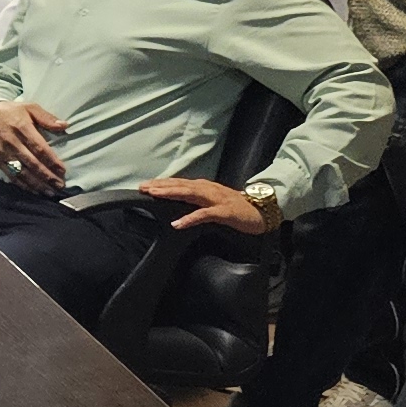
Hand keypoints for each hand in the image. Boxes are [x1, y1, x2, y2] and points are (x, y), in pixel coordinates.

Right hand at [0, 101, 68, 190]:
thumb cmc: (12, 112)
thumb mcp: (29, 107)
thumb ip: (46, 117)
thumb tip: (64, 125)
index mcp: (22, 128)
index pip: (39, 148)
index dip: (51, 161)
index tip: (63, 170)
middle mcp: (12, 142)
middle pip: (32, 163)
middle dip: (47, 176)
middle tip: (60, 185)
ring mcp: (4, 153)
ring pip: (22, 173)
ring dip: (37, 184)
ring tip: (50, 191)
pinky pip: (11, 176)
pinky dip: (23, 185)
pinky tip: (34, 190)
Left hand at [138, 177, 267, 233]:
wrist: (262, 211)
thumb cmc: (237, 208)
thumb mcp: (214, 203)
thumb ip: (198, 201)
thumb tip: (180, 203)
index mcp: (205, 188)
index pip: (179, 183)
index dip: (162, 183)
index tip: (145, 185)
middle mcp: (208, 189)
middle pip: (180, 185)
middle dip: (161, 186)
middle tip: (142, 187)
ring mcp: (216, 199)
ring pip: (190, 193)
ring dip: (171, 193)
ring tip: (154, 195)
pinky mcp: (224, 211)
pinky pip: (204, 214)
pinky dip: (190, 218)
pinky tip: (178, 223)